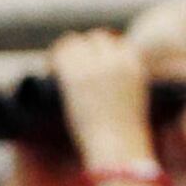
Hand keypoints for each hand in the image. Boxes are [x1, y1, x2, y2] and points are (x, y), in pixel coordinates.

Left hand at [48, 28, 159, 172]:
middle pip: (96, 38)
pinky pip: (60, 54)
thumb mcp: (133, 103)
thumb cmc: (125, 135)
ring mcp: (95, 66)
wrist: (117, 147)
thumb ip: (122, 85)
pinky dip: (53, 59)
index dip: (101, 52)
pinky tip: (50, 70)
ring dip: (66, 51)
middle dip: (83, 49)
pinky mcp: (75, 76)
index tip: (90, 63)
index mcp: (135, 64)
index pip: (116, 43)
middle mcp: (116, 60)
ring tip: (57, 67)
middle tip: (71, 66)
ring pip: (75, 41)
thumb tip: (104, 84)